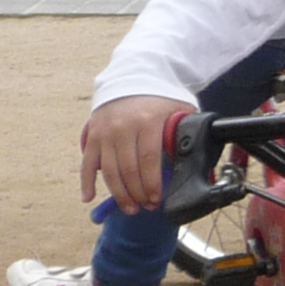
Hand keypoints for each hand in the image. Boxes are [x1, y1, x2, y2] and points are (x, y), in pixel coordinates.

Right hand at [81, 95, 190, 211]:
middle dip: (138, 193)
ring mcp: (105, 132)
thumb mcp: (178, 110)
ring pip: (109, 171)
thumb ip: (185, 132)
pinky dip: (87, 182)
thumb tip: (197, 157)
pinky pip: (88, 163)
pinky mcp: (92, 135)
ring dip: (119, 194)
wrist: (131, 77)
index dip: (152, 183)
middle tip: (146, 206)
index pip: (149, 160)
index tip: (157, 199)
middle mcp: (123, 127)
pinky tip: (89, 198)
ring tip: (130, 208)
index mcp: (147, 121)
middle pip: (129, 170)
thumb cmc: (159, 99)